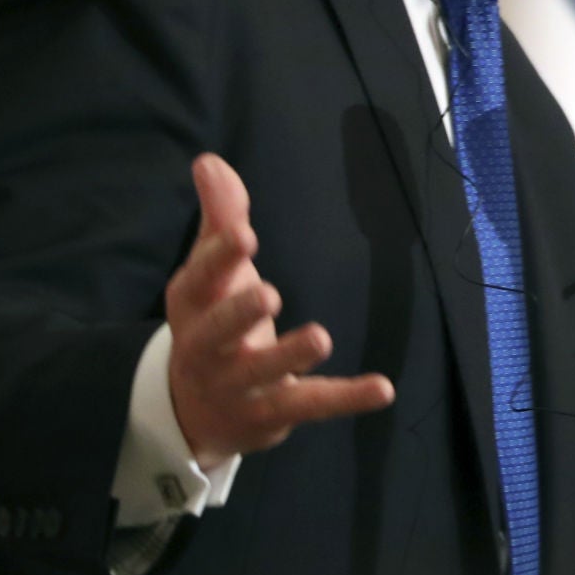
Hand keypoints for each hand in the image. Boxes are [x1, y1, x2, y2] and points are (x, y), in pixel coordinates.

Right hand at [165, 154, 393, 469]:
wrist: (192, 410)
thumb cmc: (211, 319)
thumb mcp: (211, 271)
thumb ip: (219, 216)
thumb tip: (209, 161)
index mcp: (192, 306)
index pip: (198, 281)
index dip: (218, 259)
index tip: (244, 233)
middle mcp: (206, 349)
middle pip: (216, 333)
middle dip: (238, 314)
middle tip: (268, 292)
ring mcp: (238, 386)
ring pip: (262, 373)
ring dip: (289, 356)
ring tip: (321, 337)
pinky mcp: (273, 413)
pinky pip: (310, 405)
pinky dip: (347, 399)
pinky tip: (383, 388)